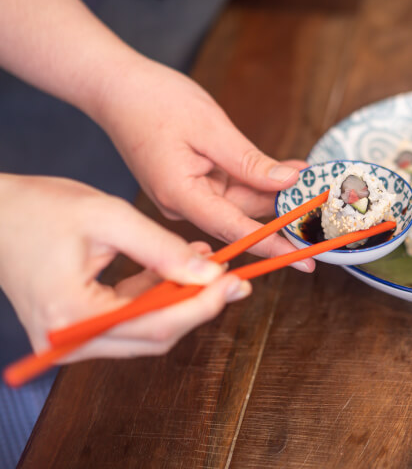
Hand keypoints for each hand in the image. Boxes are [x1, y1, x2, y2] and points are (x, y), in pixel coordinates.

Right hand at [0, 174, 250, 361]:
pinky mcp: (77, 327)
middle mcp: (68, 339)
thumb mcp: (110, 218)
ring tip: (212, 265)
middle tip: (234, 279)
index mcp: (71, 314)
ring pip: (146, 331)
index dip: (202, 306)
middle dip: (199, 306)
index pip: (154, 324)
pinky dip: (159, 295)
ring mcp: (70, 339)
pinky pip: (130, 319)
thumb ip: (163, 250)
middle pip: (154, 336)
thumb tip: (210, 274)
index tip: (235, 282)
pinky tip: (184, 266)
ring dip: (183, 300)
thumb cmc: (40, 209)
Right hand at [91, 58, 313, 271]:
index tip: (305, 258)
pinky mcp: (189, 184)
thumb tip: (287, 182)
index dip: (274, 243)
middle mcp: (182, 203)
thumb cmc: (155, 101)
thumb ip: (250, 161)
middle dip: (283, 209)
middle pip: (242, 215)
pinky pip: (231, 187)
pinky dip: (257, 179)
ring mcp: (185, 195)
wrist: (116, 86)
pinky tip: (286, 170)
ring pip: (240, 201)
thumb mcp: (211, 128)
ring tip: (309, 177)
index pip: (236, 229)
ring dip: (274, 190)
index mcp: (181, 195)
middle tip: (324, 204)